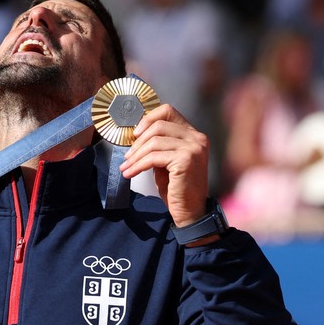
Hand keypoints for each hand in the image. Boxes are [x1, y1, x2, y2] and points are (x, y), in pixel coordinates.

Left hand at [120, 104, 209, 226]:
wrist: (190, 212)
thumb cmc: (177, 188)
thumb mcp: (167, 161)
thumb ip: (158, 145)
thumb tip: (136, 134)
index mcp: (194, 135)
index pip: (168, 111)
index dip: (148, 119)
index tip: (135, 134)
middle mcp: (197, 139)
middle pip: (159, 125)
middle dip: (138, 141)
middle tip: (127, 156)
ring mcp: (193, 149)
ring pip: (154, 141)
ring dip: (136, 156)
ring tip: (126, 167)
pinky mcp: (186, 160)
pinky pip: (154, 157)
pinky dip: (138, 165)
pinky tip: (131, 173)